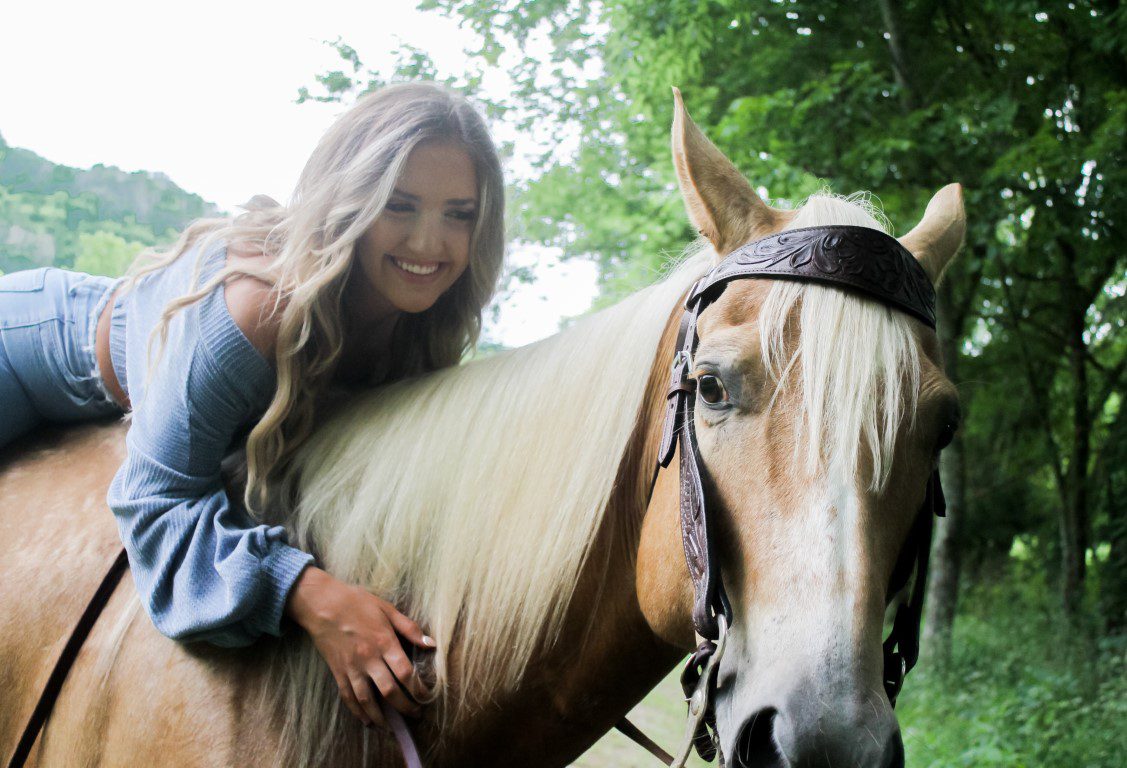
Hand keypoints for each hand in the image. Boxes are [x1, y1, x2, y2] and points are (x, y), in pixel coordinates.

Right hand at [285, 566, 434, 727]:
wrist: (322, 603)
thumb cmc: (357, 602)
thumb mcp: (387, 609)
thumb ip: (409, 628)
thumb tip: (431, 643)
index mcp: (384, 642)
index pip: (406, 673)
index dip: (418, 689)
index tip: (427, 697)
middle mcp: (369, 659)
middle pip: (389, 691)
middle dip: (405, 707)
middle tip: (416, 715)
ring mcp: (352, 667)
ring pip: (368, 700)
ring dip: (381, 717)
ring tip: (392, 727)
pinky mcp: (338, 671)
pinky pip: (348, 697)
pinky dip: (357, 712)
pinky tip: (366, 721)